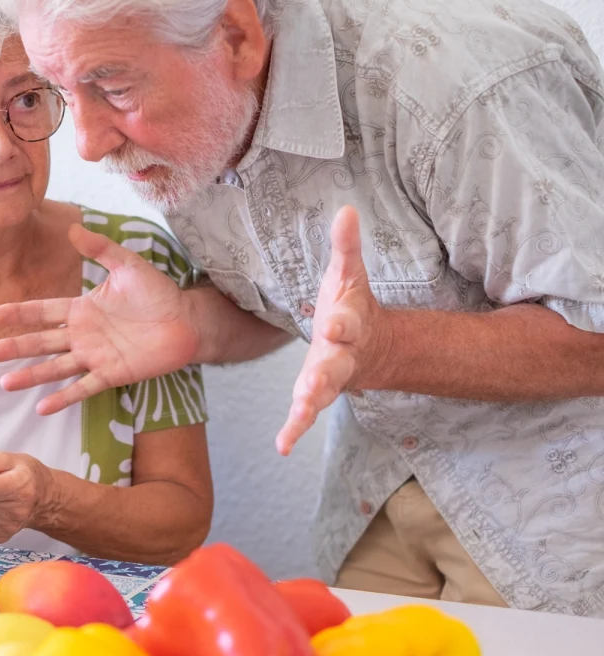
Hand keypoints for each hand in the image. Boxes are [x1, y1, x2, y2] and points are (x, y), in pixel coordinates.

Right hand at [0, 224, 199, 414]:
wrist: (186, 321)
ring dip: (31, 376)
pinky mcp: (112, 374)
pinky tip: (42, 407)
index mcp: (81, 309)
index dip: (18, 314)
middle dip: (15, 348)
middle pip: (41, 342)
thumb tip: (71, 229)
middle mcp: (82, 335)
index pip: (42, 311)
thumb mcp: (127, 265)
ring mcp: (95, 356)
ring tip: (5, 385)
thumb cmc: (157, 292)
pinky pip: (84, 388)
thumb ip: (100, 249)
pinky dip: (64, 397)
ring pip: (56, 367)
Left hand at [277, 205, 389, 455]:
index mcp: (349, 323)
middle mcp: (341, 355)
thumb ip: (346, 247)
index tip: (334, 324)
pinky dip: (295, 430)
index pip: (347, 322)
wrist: (373, 348)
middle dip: (324, 372)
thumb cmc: (351, 307)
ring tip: (298, 414)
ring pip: (321, 393)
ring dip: (309, 404)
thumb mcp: (349, 275)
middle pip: (334, 365)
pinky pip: (305, 415)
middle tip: (313, 381)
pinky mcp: (317, 394)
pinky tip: (282, 446)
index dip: (341, 324)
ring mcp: (330, 379)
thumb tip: (346, 209)